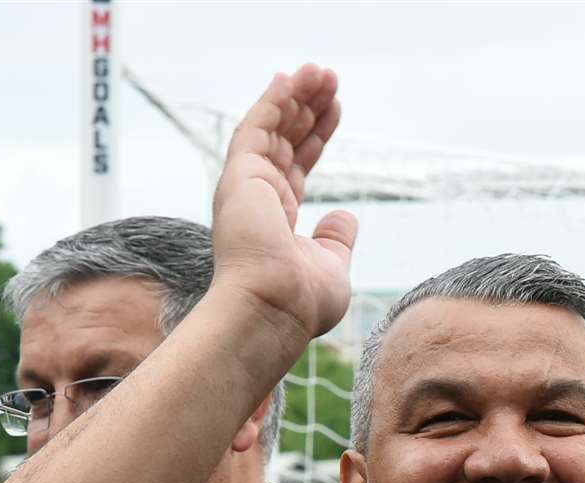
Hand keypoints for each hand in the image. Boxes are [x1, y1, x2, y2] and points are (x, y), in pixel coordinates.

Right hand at [210, 65, 356, 354]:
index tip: (334, 110)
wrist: (276, 308)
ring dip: (295, 97)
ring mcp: (246, 188)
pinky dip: (272, 101)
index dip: (315, 137)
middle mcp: (258, 201)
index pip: (297, 167)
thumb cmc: (301, 301)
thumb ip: (336, 239)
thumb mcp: (332, 266)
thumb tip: (344, 216)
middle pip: (285, 141)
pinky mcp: (239, 176)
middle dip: (308, 109)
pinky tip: (290, 79)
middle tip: (329, 80)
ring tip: (320, 72)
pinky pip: (256, 127)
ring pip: (272, 129)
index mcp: (277, 221)